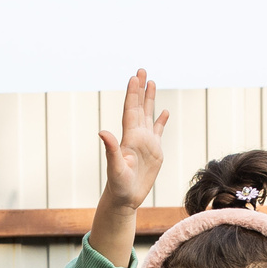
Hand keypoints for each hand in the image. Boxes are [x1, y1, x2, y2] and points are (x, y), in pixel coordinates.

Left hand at [90, 69, 166, 265]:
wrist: (125, 198)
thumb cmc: (118, 185)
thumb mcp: (115, 167)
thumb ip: (111, 149)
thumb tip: (102, 131)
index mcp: (128, 137)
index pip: (131, 110)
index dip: (132, 94)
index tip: (134, 77)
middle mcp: (137, 136)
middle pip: (139, 107)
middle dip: (140, 89)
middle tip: (142, 69)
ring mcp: (146, 142)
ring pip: (148, 115)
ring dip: (150, 99)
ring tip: (152, 82)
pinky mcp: (155, 151)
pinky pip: (158, 131)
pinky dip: (161, 121)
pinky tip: (164, 111)